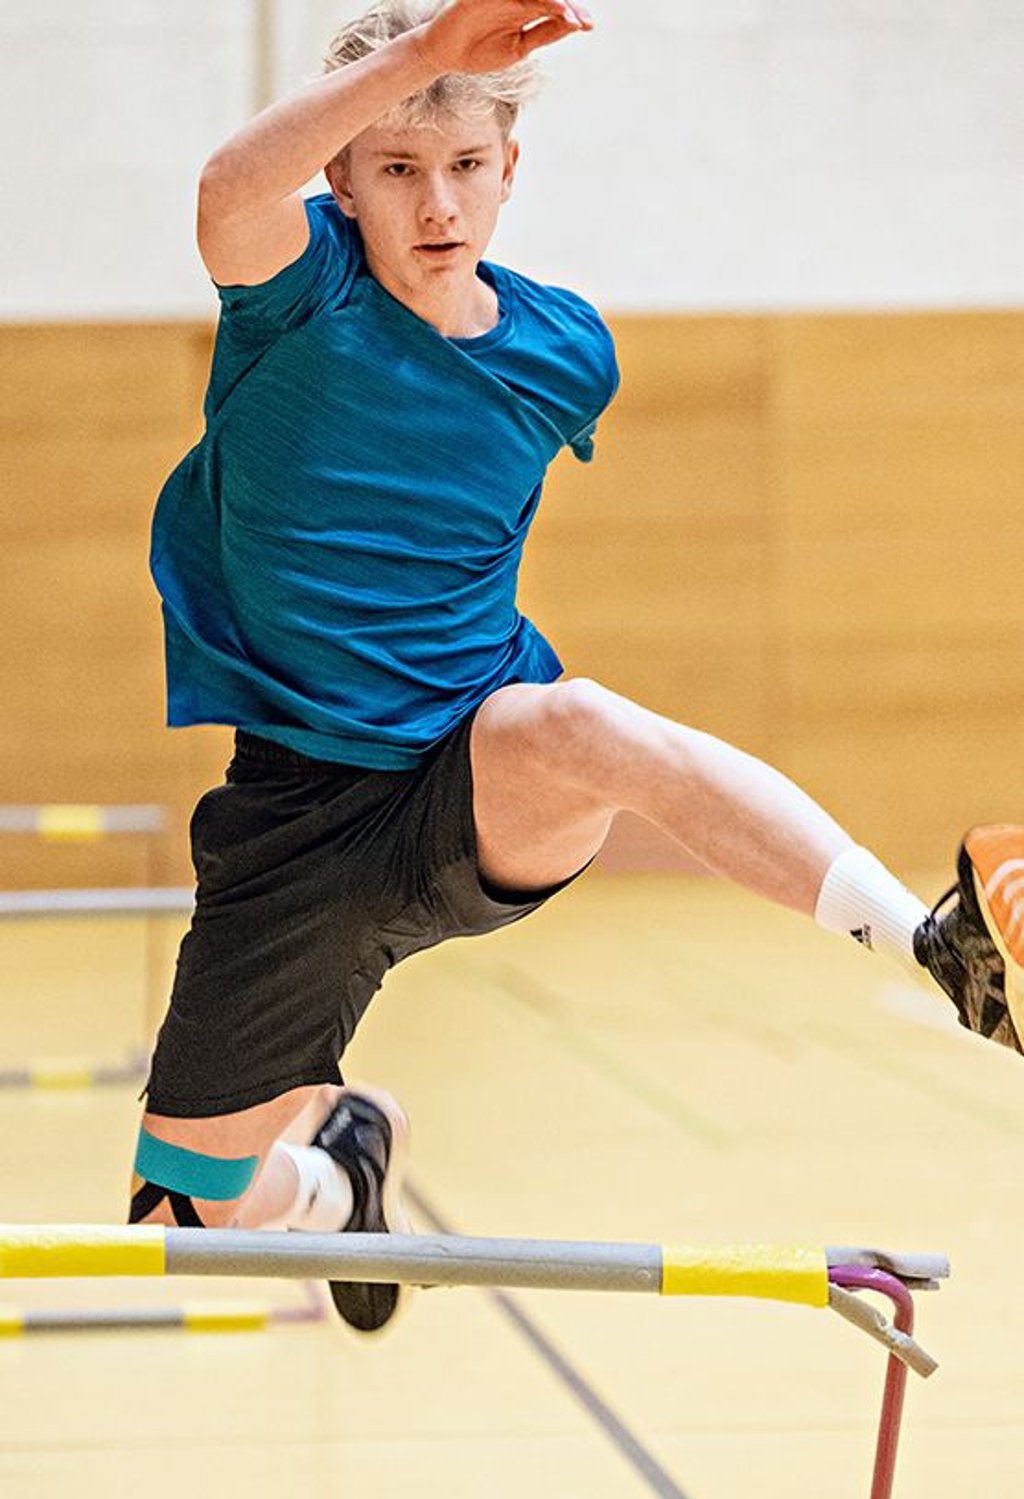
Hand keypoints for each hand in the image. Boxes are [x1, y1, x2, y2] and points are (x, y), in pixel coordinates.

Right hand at [416, 0, 593, 77]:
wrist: (445, 56)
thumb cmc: (480, 52)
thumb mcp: (518, 49)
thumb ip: (543, 35)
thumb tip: (573, 24)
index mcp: (526, 9)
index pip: (553, 7)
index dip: (571, 13)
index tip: (588, 25)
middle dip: (565, 5)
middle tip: (581, 20)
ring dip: (548, 1)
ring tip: (565, 12)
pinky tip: (538, 4)